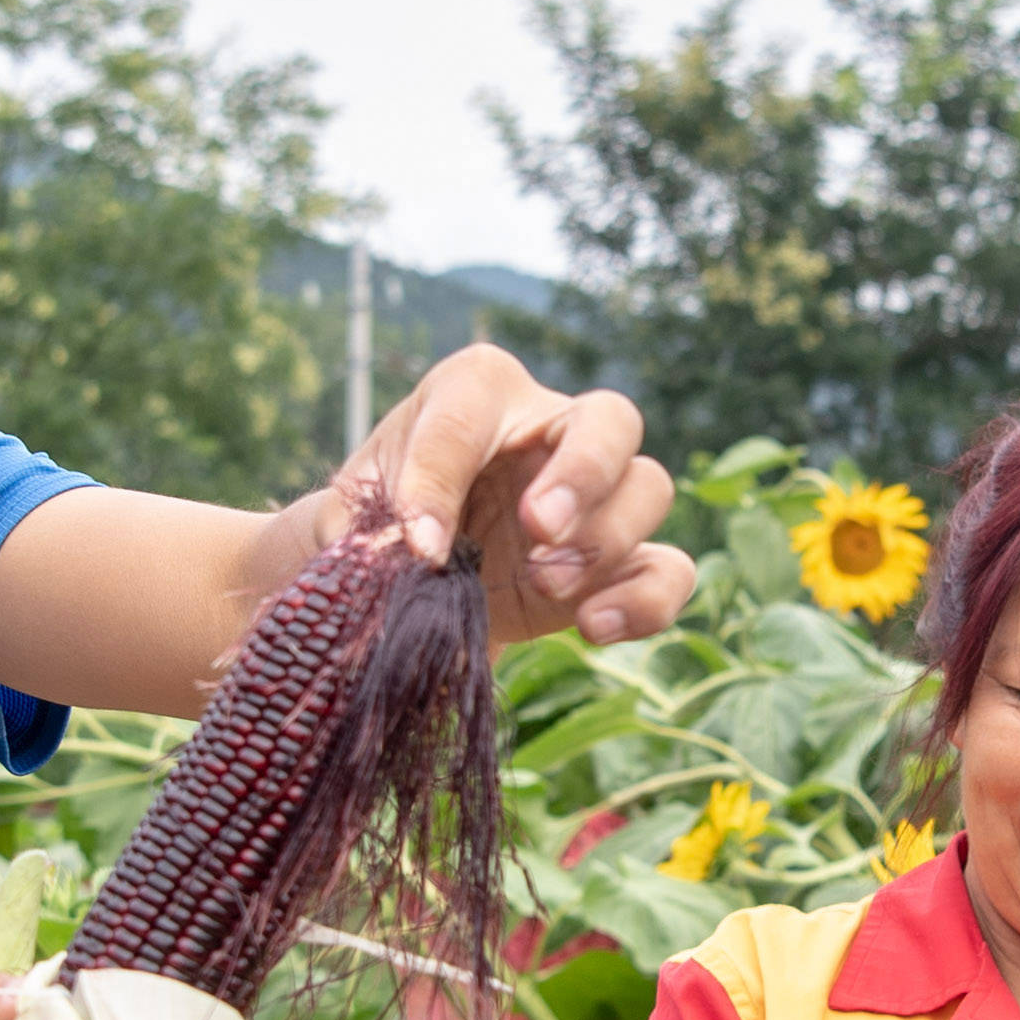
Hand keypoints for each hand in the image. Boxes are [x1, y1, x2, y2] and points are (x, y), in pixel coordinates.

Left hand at [353, 342, 693, 650]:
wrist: (395, 586)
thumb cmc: (373, 529)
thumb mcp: (349, 520)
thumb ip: (366, 529)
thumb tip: (413, 554)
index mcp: (477, 391)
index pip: (470, 412)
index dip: (442, 477)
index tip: (416, 547)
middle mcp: (552, 430)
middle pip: (611, 420)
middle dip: (581, 473)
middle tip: (535, 528)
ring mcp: (597, 498)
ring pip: (650, 487)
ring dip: (605, 539)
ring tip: (543, 583)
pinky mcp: (619, 565)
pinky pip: (670, 571)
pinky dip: (645, 601)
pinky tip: (592, 627)